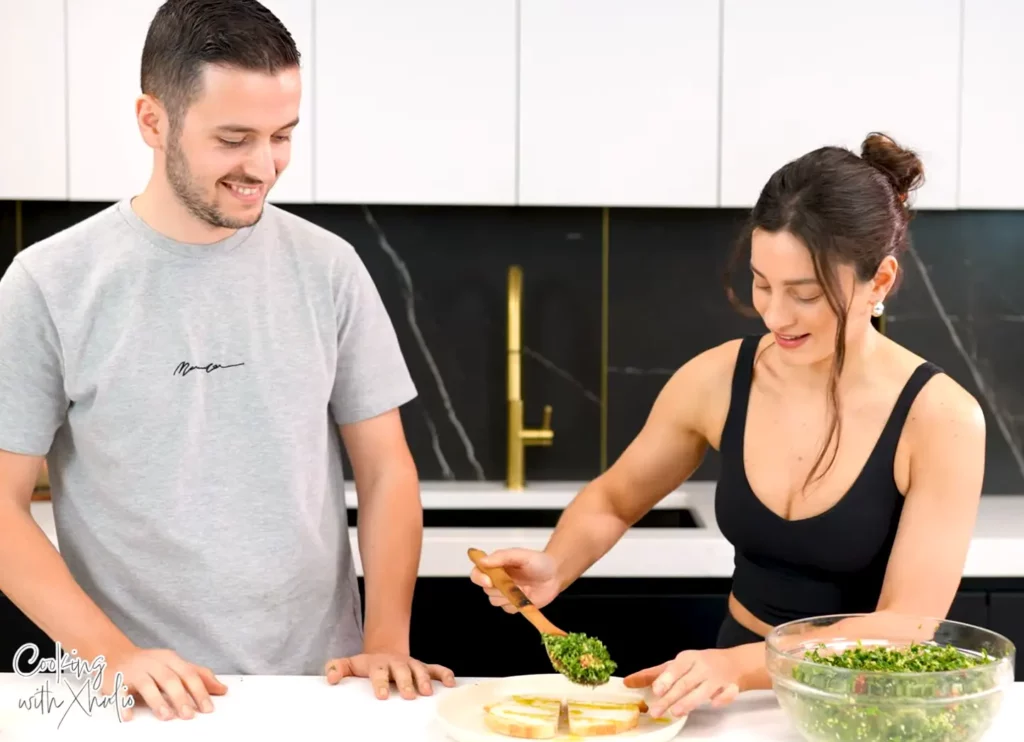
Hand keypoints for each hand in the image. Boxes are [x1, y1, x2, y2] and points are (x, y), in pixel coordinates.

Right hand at [100, 646, 226, 720]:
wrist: (115, 656)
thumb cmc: (150, 665)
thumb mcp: (175, 666)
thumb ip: (198, 676)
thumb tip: (221, 689)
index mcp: (170, 659)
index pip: (189, 674)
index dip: (199, 691)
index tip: (207, 708)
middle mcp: (153, 663)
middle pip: (170, 679)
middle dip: (181, 697)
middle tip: (189, 715)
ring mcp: (135, 671)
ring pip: (148, 684)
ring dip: (158, 701)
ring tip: (167, 716)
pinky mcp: (117, 681)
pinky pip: (121, 692)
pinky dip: (124, 704)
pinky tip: (129, 716)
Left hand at [324, 652, 455, 698]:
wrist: (383, 652)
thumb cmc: (366, 664)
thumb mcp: (349, 664)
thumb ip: (336, 668)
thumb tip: (330, 678)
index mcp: (378, 664)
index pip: (379, 672)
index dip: (381, 683)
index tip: (382, 695)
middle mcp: (396, 663)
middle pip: (402, 670)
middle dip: (406, 682)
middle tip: (409, 694)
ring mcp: (411, 664)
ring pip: (420, 669)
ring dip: (425, 679)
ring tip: (428, 692)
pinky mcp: (422, 667)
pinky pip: (435, 668)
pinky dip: (444, 674)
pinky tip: (450, 683)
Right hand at [469, 548, 560, 611]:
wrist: (555, 575)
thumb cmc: (539, 562)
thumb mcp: (522, 555)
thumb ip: (503, 556)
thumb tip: (483, 560)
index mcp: (496, 566)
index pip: (477, 573)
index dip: (479, 578)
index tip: (488, 581)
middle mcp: (498, 580)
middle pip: (485, 589)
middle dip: (498, 588)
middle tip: (514, 583)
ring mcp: (505, 593)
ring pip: (494, 601)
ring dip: (507, 597)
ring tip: (523, 588)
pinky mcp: (513, 605)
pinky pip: (507, 610)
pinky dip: (516, 605)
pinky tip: (526, 597)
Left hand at [623, 649, 740, 717]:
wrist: (732, 663)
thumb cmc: (698, 665)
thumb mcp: (676, 666)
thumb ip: (653, 675)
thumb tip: (628, 682)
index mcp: (687, 659)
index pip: (675, 668)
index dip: (665, 679)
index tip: (655, 690)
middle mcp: (702, 667)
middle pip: (685, 683)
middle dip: (671, 697)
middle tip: (657, 711)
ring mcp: (717, 677)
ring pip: (704, 690)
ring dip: (691, 700)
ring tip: (677, 712)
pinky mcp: (731, 687)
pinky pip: (728, 692)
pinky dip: (723, 697)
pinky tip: (714, 704)